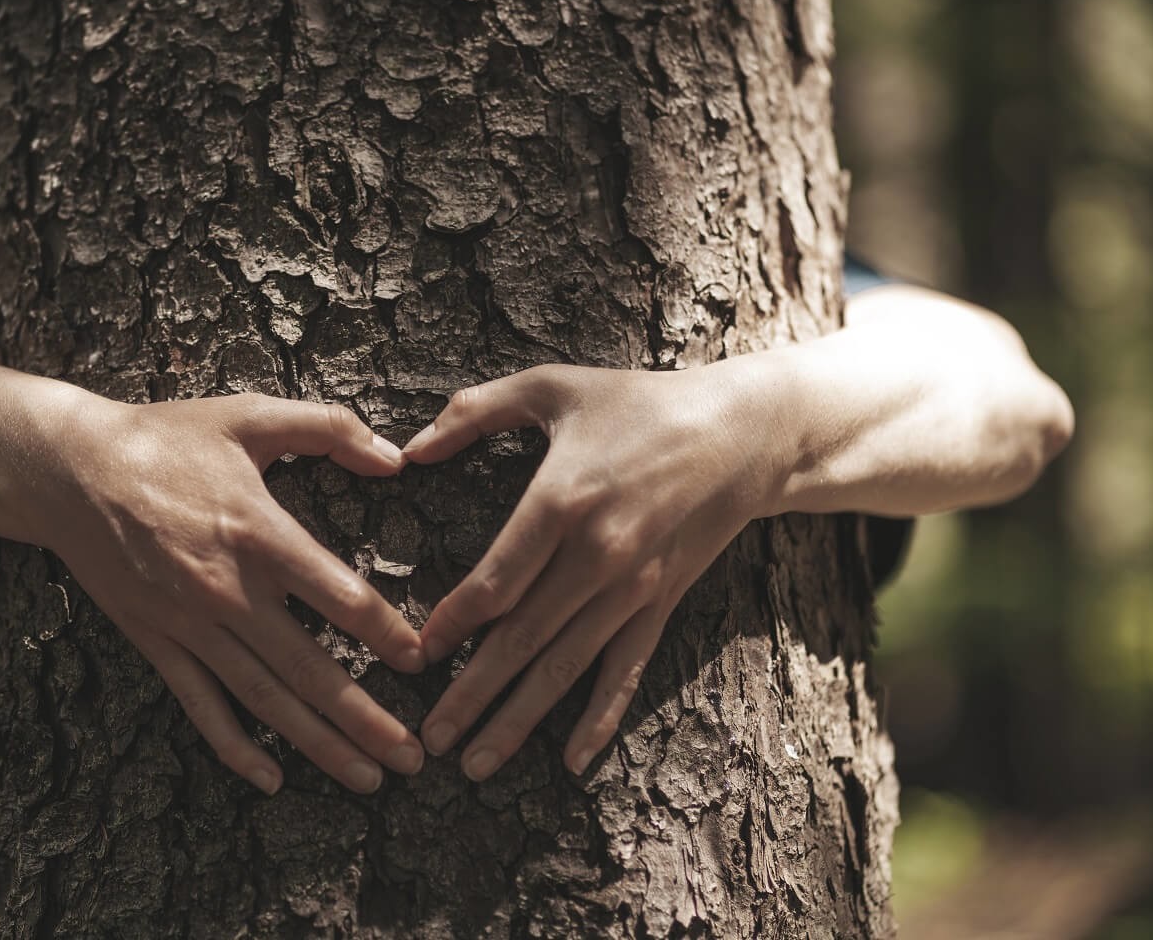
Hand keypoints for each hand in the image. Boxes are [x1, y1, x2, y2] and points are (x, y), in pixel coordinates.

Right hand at [42, 393, 427, 794]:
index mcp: (258, 531)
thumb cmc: (165, 437)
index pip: (339, 595)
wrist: (66, 470)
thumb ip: (328, 427)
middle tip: (412, 757)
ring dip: (318, 744)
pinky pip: (200, 705)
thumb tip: (397, 458)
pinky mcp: (155, 641)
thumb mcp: (249, 414)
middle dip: (365, 718)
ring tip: (367, 779)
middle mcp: (227, 589)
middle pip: (308, 668)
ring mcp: (189, 623)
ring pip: (264, 698)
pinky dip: (234, 747)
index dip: (386, 632)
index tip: (422, 660)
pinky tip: (270, 779)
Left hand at [401, 361, 788, 779]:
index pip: (494, 582)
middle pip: (522, 639)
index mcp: (561, 500)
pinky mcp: (661, 603)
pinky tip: (574, 761)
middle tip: (431, 739)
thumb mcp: (552, 386)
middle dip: (471, 694)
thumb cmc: (638, 402)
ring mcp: (633, 587)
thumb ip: (475, 411)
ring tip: (477, 765)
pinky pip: (625, 670)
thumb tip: (410, 447)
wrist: (742, 433)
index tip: (416, 655)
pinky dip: (600, 719)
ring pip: (566, 667)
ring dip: (520, 720)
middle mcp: (597, 555)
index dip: (452, 625)